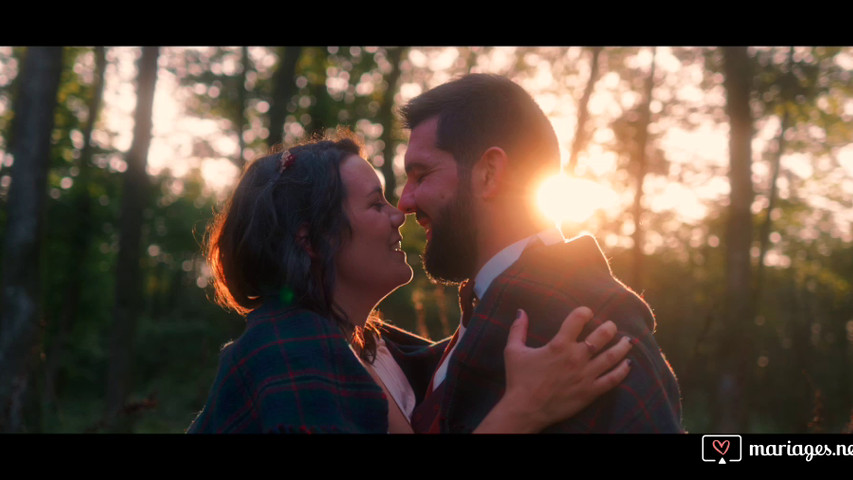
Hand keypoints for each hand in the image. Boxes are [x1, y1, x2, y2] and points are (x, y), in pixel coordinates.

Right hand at [499, 306, 631, 432]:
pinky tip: (628, 364)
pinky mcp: (590, 391)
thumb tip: (520, 311)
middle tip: (612, 326)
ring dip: (622, 346)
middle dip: (609, 327)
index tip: (587, 312)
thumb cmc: (518, 380)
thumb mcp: (513, 350)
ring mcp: (586, 375)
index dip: (584, 312)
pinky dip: (622, 370)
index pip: (578, 319)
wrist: (525, 410)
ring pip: (611, 356)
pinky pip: (612, 379)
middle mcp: (576, 357)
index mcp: (559, 345)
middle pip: (601, 336)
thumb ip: (517, 329)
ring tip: (627, 341)